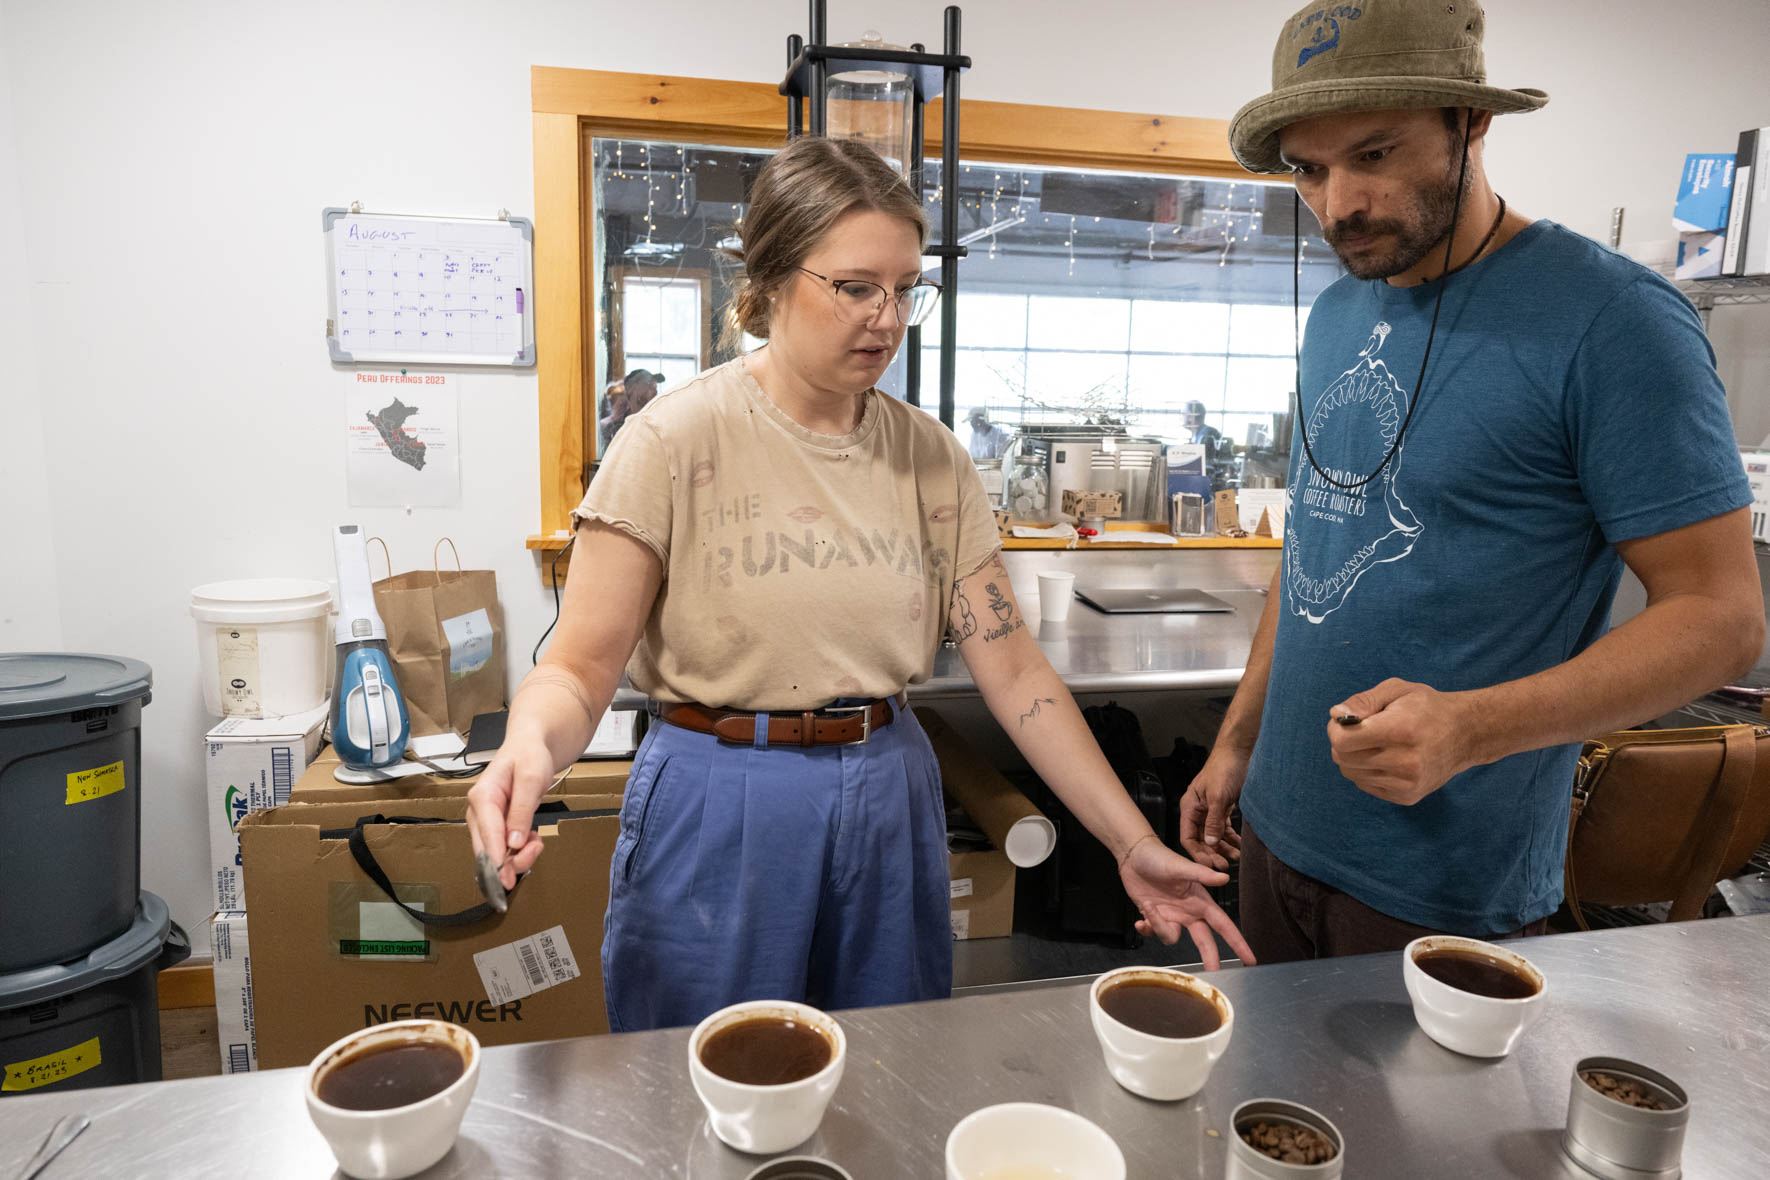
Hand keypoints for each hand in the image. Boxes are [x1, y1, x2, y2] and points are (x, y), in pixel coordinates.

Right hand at [465, 738, 558, 890]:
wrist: (531, 746)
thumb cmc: (529, 756)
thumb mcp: (531, 778)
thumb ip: (522, 810)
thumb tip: (514, 842)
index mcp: (482, 797)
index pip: (487, 835)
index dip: (497, 860)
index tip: (505, 879)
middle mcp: (479, 811)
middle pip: (486, 849)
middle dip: (508, 863)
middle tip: (530, 863)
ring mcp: (487, 820)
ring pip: (496, 853)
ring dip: (517, 856)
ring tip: (537, 843)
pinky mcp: (496, 825)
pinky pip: (505, 848)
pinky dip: (520, 850)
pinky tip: (533, 840)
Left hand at [1121, 837, 1256, 968]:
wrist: (1133, 856)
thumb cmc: (1158, 857)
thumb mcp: (1180, 866)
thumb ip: (1202, 875)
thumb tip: (1224, 878)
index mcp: (1200, 901)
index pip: (1224, 926)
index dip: (1238, 943)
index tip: (1250, 959)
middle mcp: (1188, 911)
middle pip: (1204, 941)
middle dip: (1210, 958)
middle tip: (1213, 973)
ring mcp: (1171, 915)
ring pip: (1172, 938)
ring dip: (1160, 927)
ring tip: (1149, 907)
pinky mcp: (1154, 916)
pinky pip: (1154, 933)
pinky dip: (1147, 929)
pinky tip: (1140, 919)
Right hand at [1178, 748, 1248, 869]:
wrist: (1240, 752)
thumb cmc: (1225, 768)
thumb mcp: (1218, 797)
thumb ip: (1213, 821)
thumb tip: (1210, 842)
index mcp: (1190, 806)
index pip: (1187, 837)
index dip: (1197, 853)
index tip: (1209, 866)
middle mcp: (1198, 810)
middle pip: (1201, 839)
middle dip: (1212, 853)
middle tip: (1225, 866)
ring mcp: (1210, 810)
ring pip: (1213, 835)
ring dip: (1223, 848)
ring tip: (1236, 858)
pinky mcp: (1223, 808)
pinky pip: (1224, 828)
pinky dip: (1231, 838)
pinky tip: (1239, 846)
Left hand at [1327, 678, 1476, 805]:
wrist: (1466, 734)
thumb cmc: (1426, 708)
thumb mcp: (1396, 690)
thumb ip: (1363, 701)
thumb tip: (1336, 714)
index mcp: (1401, 730)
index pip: (1343, 742)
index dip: (1336, 729)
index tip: (1347, 721)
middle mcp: (1405, 762)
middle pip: (1343, 759)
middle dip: (1343, 743)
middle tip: (1360, 730)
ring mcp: (1407, 783)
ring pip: (1352, 774)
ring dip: (1354, 757)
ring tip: (1376, 743)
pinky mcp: (1407, 796)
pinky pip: (1365, 785)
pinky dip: (1367, 771)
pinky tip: (1386, 757)